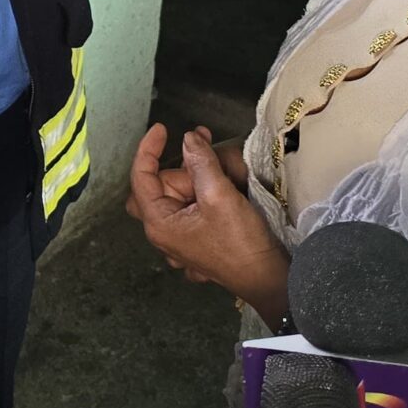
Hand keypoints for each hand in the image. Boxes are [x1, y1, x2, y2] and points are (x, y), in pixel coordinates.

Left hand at [127, 125, 280, 305]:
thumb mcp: (219, 196)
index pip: (141, 177)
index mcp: (159, 223)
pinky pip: (193, 206)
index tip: (162, 128)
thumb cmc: (240, 242)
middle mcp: (164, 231)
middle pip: (160, 185)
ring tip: (228, 168)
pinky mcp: (197, 238)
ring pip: (179, 194)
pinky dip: (206, 191)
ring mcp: (180, 237)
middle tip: (206, 152)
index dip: (148, 149)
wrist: (265, 278)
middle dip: (182, 166)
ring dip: (200, 176)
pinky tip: (227, 184)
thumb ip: (201, 163)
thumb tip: (188, 138)